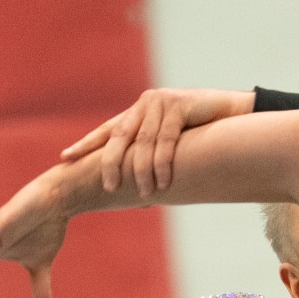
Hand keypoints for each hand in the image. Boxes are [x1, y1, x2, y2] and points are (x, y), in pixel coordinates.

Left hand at [60, 87, 255, 195]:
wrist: (233, 115)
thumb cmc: (202, 135)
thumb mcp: (171, 146)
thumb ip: (152, 159)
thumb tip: (139, 194)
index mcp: (138, 114)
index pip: (107, 131)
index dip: (86, 145)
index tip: (65, 159)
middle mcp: (145, 105)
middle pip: (120, 136)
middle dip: (112, 163)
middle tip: (109, 187)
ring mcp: (161, 102)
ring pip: (145, 142)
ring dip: (145, 171)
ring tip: (147, 193)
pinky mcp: (179, 104)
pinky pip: (167, 138)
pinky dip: (164, 161)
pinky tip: (164, 180)